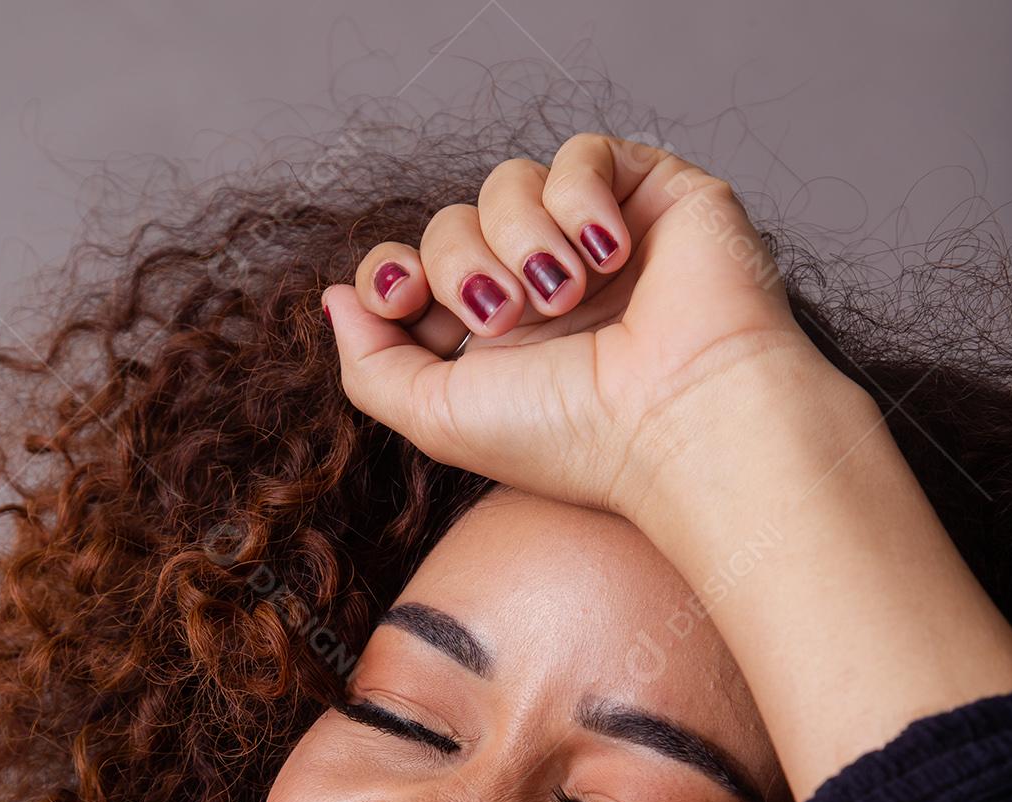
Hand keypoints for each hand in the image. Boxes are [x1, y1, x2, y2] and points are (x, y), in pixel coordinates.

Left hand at [321, 133, 820, 520]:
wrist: (676, 418)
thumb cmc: (573, 437)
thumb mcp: (437, 419)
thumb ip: (370, 366)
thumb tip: (335, 300)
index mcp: (493, 346)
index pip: (413, 273)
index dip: (392, 273)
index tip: (404, 296)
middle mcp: (542, 293)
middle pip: (449, 224)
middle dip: (462, 265)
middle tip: (509, 316)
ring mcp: (595, 245)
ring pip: (507, 184)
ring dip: (522, 238)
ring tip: (567, 295)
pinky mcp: (652, 199)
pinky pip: (582, 153)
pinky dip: (580, 197)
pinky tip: (610, 254)